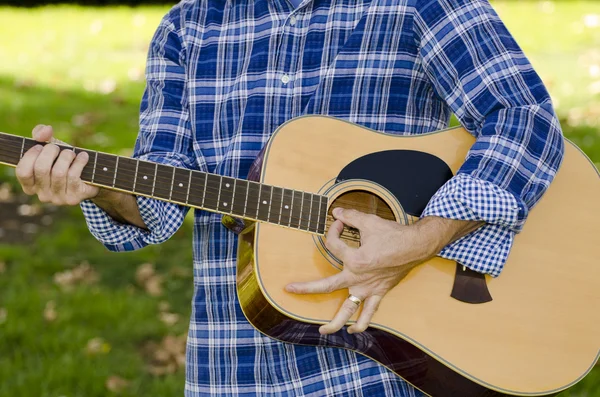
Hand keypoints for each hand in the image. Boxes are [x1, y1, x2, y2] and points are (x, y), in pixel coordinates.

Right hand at [15, 124, 99, 205]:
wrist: (89, 177)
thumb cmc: (64, 161)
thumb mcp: (50, 147)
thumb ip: (41, 135)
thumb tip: (45, 130)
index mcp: (30, 185)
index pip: (22, 172)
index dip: (30, 156)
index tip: (40, 146)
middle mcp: (42, 195)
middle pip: (41, 169)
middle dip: (50, 152)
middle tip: (57, 147)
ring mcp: (57, 199)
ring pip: (59, 173)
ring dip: (66, 156)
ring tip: (71, 153)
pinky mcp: (73, 199)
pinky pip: (73, 176)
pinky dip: (79, 162)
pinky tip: (83, 157)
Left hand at [285, 208, 438, 334]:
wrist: (416, 246)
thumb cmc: (393, 234)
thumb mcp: (370, 222)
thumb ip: (350, 217)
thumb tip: (336, 212)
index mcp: (354, 259)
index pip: (333, 245)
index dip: (333, 230)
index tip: (338, 222)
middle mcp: (358, 277)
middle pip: (327, 286)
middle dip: (307, 288)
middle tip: (290, 289)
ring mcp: (368, 288)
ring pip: (348, 309)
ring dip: (335, 322)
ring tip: (322, 331)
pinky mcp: (379, 293)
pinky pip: (370, 312)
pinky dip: (362, 323)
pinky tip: (353, 330)